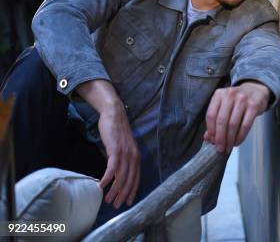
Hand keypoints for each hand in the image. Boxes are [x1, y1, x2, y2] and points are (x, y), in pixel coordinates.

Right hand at [75, 80, 140, 208]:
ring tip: (108, 200)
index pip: (137, 178)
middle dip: (123, 195)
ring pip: (121, 176)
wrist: (114, 114)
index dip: (133, 191)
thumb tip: (116, 173)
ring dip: (115, 190)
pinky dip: (107, 178)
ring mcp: (125, 153)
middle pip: (130, 180)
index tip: (128, 202)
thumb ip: (122, 160)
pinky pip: (112, 168)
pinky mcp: (116, 149)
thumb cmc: (116, 131)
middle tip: (116, 205)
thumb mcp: (122, 147)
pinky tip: (101, 185)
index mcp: (137, 157)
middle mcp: (134, 156)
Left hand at [204, 81, 269, 153]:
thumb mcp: (224, 104)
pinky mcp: (253, 106)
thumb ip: (215, 119)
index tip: (212, 141)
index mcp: (219, 94)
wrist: (256, 90)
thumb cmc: (238, 100)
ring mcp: (243, 99)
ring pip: (233, 124)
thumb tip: (208, 137)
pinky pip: (245, 125)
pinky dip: (240, 136)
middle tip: (220, 148)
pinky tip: (237, 142)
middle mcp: (230, 95)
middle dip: (220, 138)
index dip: (210, 130)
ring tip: (228, 147)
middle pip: (221, 121)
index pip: (211, 115)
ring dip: (230, 139)